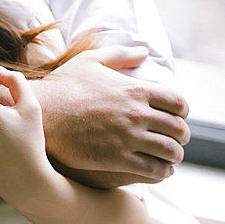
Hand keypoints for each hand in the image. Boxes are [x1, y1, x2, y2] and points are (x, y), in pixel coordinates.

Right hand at [38, 45, 189, 182]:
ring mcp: (128, 138)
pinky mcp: (117, 159)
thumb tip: (143, 51)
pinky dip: (163, 172)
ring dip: (174, 156)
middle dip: (181, 136)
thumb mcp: (90, 61)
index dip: (182, 112)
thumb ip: (120, 54)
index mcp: (135, 89)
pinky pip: (153, 170)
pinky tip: (160, 171)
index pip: (178, 103)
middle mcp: (137, 114)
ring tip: (170, 158)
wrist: (42, 115)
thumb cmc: (63, 86)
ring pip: (170, 152)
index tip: (177, 117)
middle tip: (176, 140)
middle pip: (178, 129)